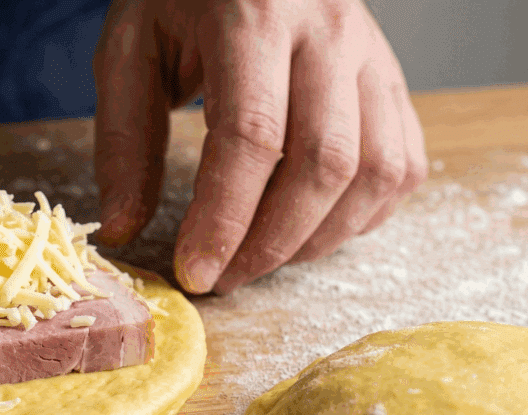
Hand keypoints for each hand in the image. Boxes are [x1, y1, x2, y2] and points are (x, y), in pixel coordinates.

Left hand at [93, 0, 426, 293]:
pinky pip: (404, 163)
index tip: (196, 272)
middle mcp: (328, 28)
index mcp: (254, 13)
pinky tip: (313, 225)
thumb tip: (123, 228)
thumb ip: (125, 138)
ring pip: (376, 171)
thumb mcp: (131, 48)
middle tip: (226, 276)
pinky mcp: (392, 76)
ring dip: (321, 236)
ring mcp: (371, 52)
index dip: (225, 220)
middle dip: (273, 243)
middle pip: (324, 164)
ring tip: (265, 255)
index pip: (252, 137)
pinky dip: (364, 214)